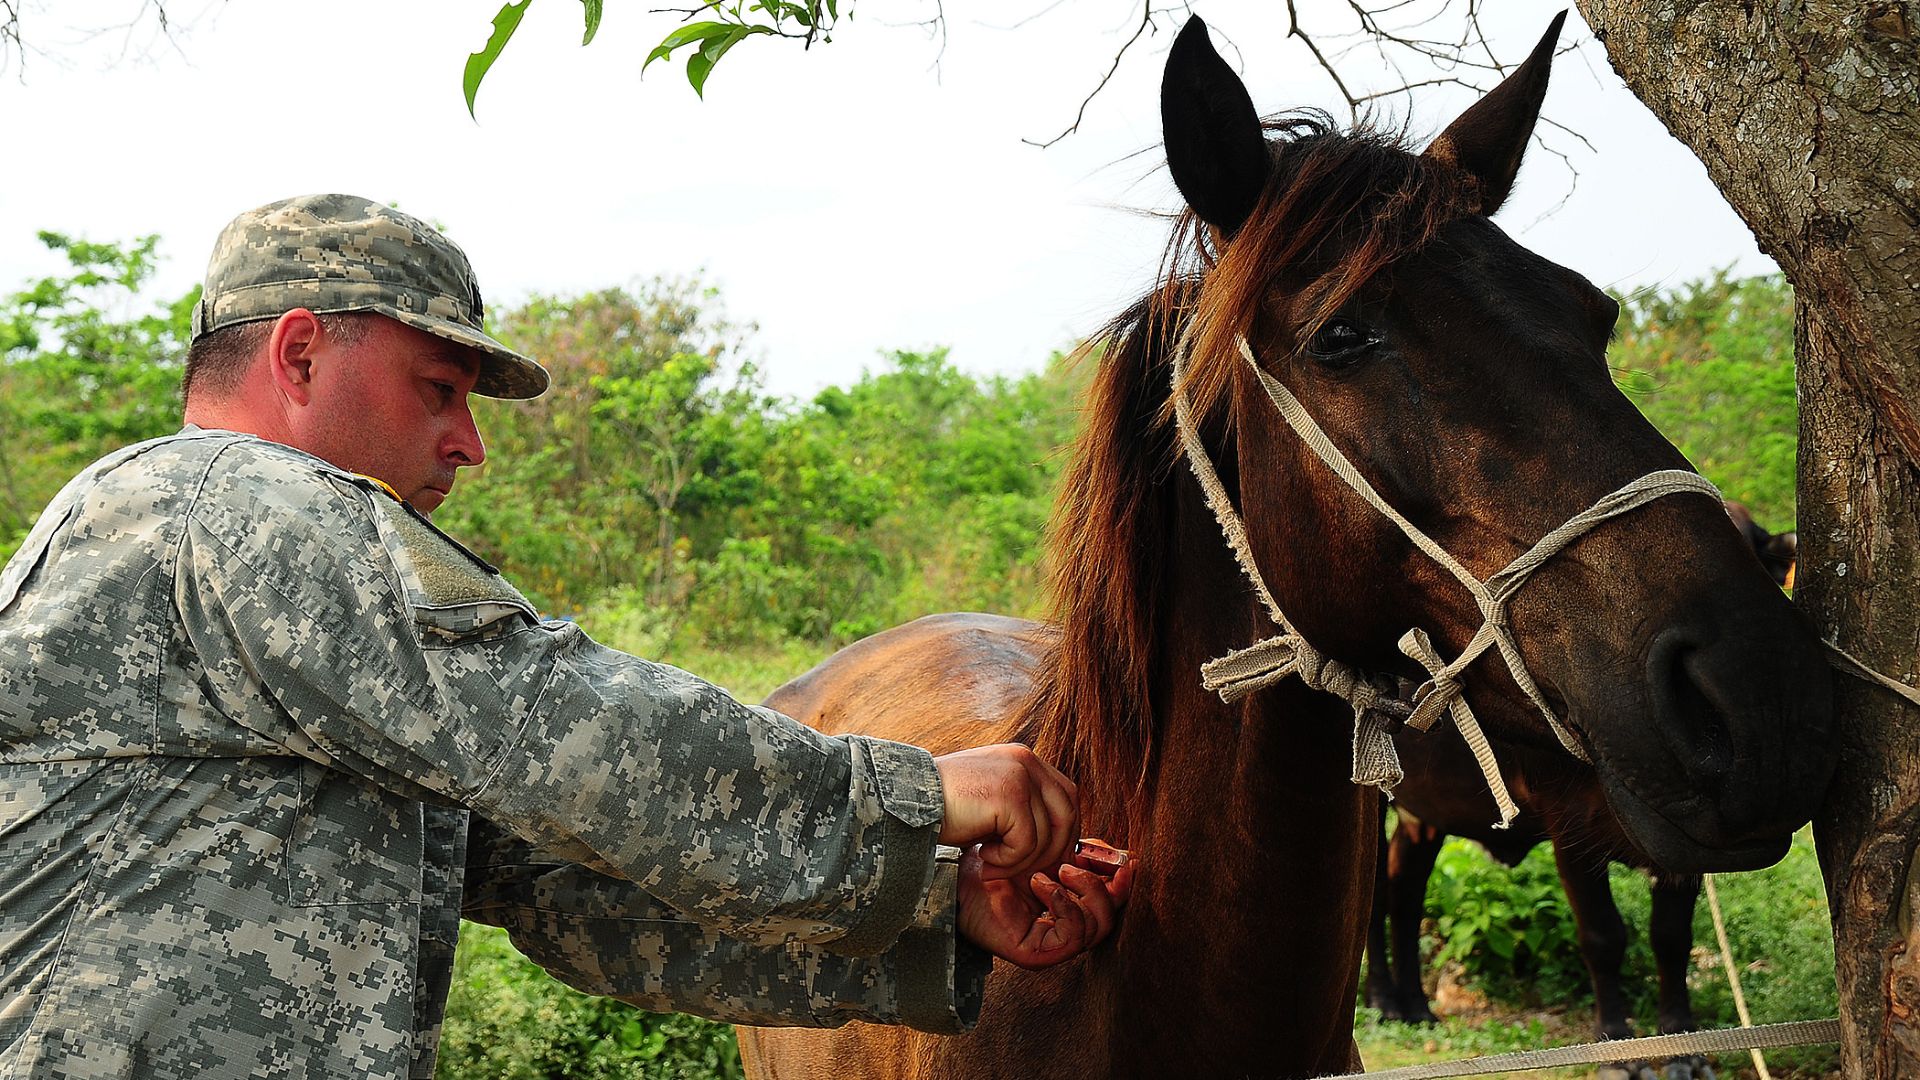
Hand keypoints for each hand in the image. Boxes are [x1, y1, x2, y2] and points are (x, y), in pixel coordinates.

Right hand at [932, 744, 1077, 886]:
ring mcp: (1019, 775)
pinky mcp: (1010, 795)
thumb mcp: (989, 803)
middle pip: (1066, 815)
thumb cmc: (943, 809)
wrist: (904, 801)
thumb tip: (1057, 843)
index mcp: (1022, 759)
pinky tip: (982, 858)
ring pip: (1046, 836)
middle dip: (1051, 852)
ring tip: (990, 865)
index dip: (1063, 832)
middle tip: (1023, 872)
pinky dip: (1007, 861)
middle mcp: (1026, 761)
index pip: (1066, 797)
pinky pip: (1026, 844)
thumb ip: (1021, 810)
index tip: (1044, 860)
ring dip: (1020, 862)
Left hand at [956, 842, 1133, 968]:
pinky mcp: (1039, 955)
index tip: (1122, 858)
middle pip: (1110, 918)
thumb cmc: (996, 866)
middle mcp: (1064, 931)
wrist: (958, 880)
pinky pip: (1074, 935)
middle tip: (1083, 860)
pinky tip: (1041, 883)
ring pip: (1099, 927)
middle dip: (1107, 886)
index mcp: (1070, 909)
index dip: (1120, 880)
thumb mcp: (1049, 854)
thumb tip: (1122, 854)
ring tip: (1058, 869)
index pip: (1112, 903)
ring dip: (1084, 890)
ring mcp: (1052, 946)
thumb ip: (1081, 856)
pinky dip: (1064, 904)